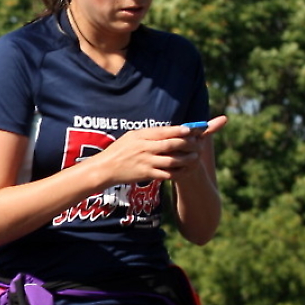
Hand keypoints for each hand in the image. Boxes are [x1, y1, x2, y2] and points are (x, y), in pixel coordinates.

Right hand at [95, 116, 226, 185]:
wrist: (106, 168)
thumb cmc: (119, 150)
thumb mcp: (132, 136)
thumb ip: (149, 133)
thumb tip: (169, 130)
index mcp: (141, 136)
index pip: (164, 131)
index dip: (180, 130)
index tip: (192, 128)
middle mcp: (145, 148)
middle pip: (172, 145)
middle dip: (188, 144)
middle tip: (199, 143)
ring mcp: (147, 162)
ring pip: (173, 160)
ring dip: (187, 159)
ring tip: (196, 157)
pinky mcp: (147, 175)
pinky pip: (168, 174)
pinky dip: (179, 172)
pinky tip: (186, 170)